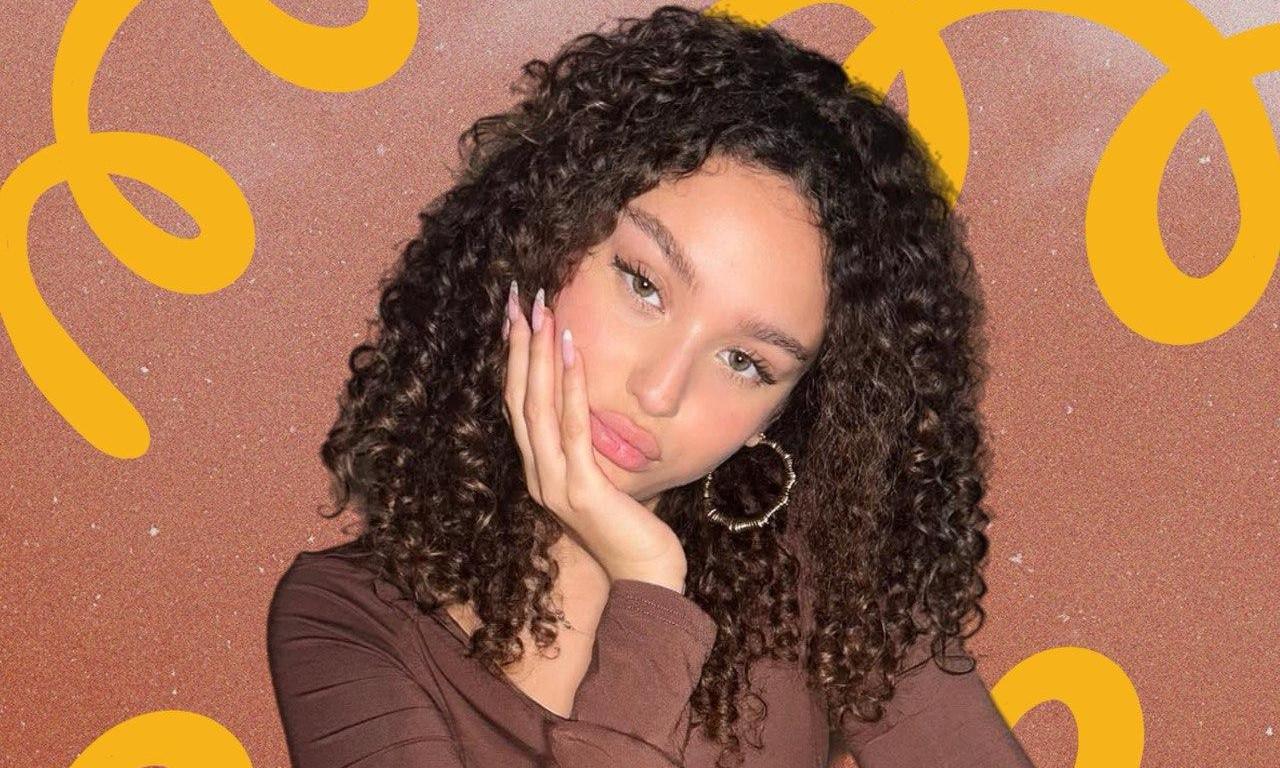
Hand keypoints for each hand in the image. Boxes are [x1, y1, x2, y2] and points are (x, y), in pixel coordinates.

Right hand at [502, 281, 687, 591]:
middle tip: (519, 298)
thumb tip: (599, 408)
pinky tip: (570, 353)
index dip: (513, 359)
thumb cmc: (633, 528)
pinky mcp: (581, 490)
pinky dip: (569, 388)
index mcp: (540, 471)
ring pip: (536, 408)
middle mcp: (538, 475)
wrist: (647, 577)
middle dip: (517, 345)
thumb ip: (593, 448)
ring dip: (537, 356)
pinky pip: (572, 430)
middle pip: (517, 398)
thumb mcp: (606, 479)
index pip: (517, 405)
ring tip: (542, 312)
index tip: (515, 316)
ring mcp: (555, 484)